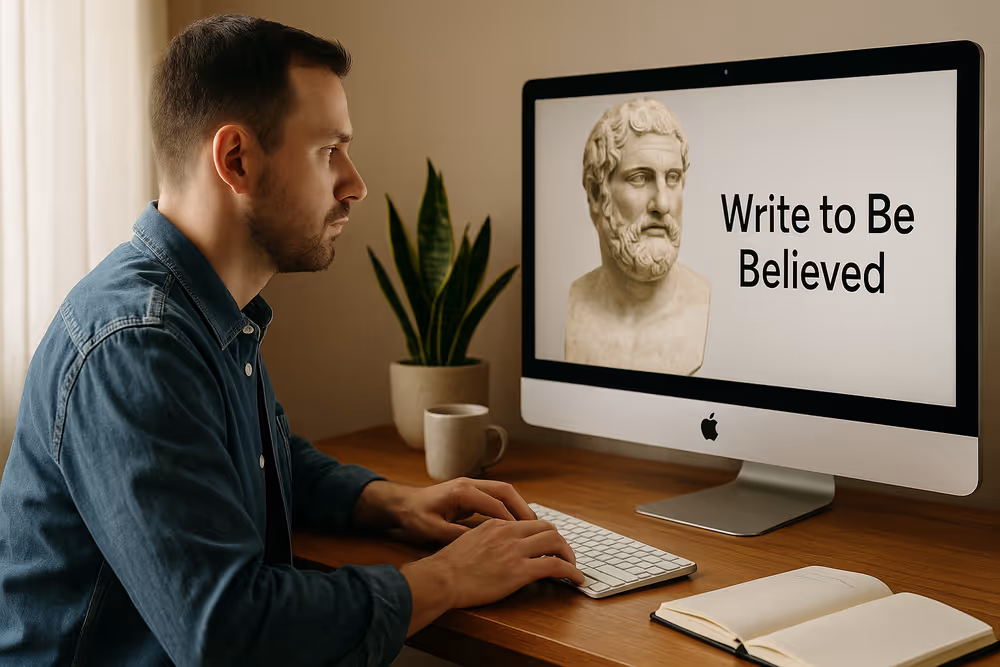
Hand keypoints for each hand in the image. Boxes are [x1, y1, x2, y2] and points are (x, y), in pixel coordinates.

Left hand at [354, 477, 538, 544]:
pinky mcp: (471, 492)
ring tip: (532, 526)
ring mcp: (471, 485)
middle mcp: (469, 484)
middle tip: (537, 527)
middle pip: (505, 491)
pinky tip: (515, 523)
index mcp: (461, 492)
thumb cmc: (414, 516)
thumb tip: (481, 542)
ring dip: (518, 507)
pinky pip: (496, 496)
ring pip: (503, 491)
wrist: (402, 503)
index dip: (512, 520)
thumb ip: (457, 535)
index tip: (525, 535)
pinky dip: (509, 507)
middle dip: (522, 508)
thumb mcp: (433, 530)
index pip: (495, 504)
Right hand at [401, 517, 584, 633]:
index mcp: (496, 525)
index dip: (545, 534)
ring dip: (569, 556)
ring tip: (573, 568)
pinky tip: (575, 580)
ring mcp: (515, 551)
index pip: (531, 522)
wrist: (441, 579)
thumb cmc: (449, 566)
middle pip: (548, 529)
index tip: (550, 545)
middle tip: (565, 556)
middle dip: (561, 543)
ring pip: (556, 543)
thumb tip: (498, 545)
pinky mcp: (519, 571)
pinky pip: (555, 566)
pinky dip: (571, 572)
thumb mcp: (468, 540)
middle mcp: (508, 532)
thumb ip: (487, 537)